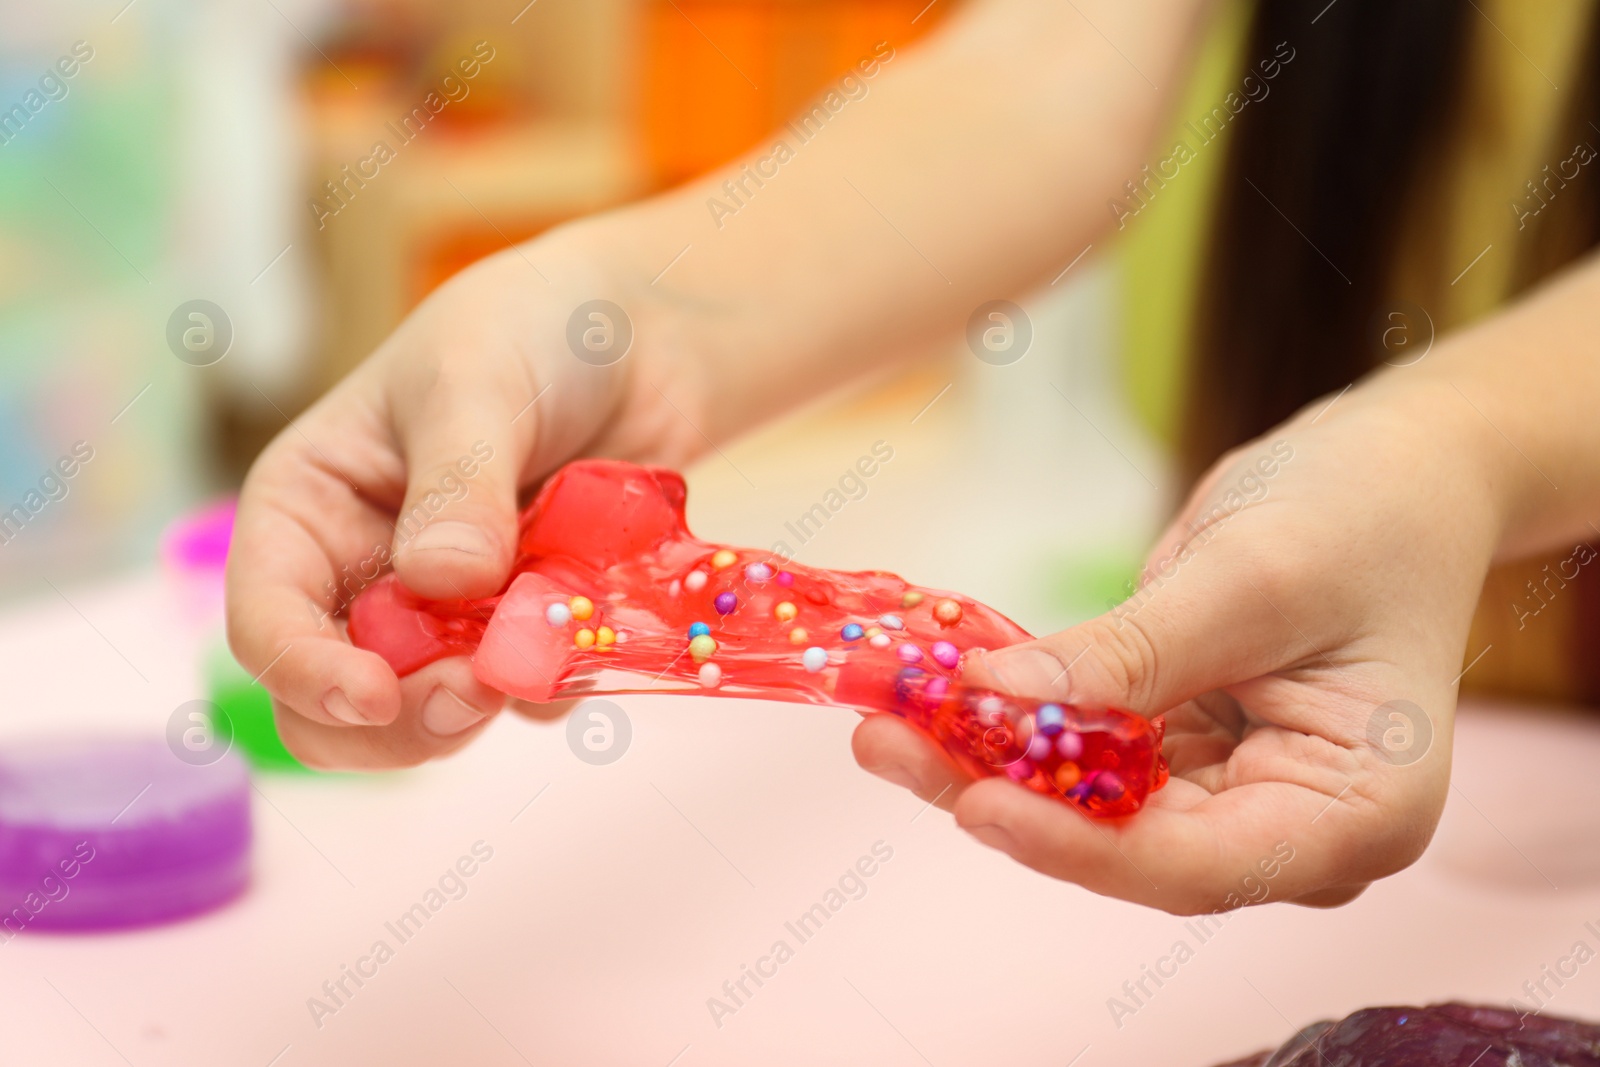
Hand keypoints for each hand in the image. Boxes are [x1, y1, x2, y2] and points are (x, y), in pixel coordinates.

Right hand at [225, 227, 706, 768]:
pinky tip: (596, 607)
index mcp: (308, 509)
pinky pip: (530, 692)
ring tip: (549, 634)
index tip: (372, 697)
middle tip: (477, 694)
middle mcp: (363, 574)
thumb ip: (458, 482)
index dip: (306, 672)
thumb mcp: (476, 380)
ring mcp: (446, 613)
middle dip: (401, 717)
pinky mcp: (523, 630)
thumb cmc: (530, 329)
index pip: (267, 620)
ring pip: (433, 715)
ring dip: (487, 699)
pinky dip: (559, 673)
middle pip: (336, 703)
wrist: (643, 336)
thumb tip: (440, 581)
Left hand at [853, 378, 1501, 912]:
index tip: (976, 803)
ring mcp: (1232, 794)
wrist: (1389, 473)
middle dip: (1005, 795)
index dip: (1080, 845)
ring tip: (884, 721)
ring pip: (1090, 806)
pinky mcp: (1182, 754)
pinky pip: (1086, 755)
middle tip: (888, 741)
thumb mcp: (1254, 576)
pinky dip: (1015, 726)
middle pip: (1127, 844)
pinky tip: (935, 696)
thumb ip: (1136, 651)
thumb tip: (1002, 692)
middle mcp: (1290, 827)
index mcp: (1355, 815)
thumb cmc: (1362, 515)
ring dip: (987, 763)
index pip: (1201, 864)